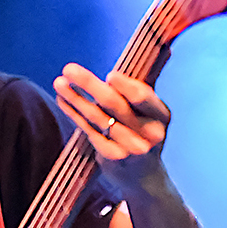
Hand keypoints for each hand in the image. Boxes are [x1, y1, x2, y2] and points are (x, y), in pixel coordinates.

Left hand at [53, 64, 170, 176]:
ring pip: (97, 117)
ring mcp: (129, 148)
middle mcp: (148, 133)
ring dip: (75, 98)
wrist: (144, 178)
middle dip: (89, 84)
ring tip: (59, 82)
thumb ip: (146, 85)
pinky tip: (64, 100)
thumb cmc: (143, 134)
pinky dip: (75, 114)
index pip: (142, 97)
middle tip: (69, 69)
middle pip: (115, 104)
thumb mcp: (151, 113)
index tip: (109, 75)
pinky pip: (89, 131)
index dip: (125, 85)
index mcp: (161, 116)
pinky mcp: (112, 159)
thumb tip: (167, 49)